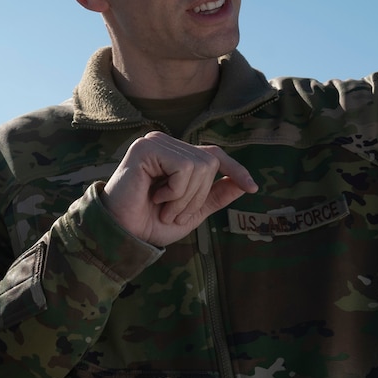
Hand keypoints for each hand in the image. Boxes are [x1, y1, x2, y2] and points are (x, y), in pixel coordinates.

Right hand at [103, 132, 257, 247]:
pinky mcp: (147, 148)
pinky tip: (155, 197)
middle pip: (210, 163)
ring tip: (163, 207)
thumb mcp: (192, 212)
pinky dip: (175, 191)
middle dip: (197, 197)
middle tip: (172, 213)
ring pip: (200, 166)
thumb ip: (215, 196)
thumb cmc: (150, 223)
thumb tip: (244, 184)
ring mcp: (156, 142)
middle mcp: (167, 144)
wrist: (123, 235)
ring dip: (185, 198)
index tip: (253, 188)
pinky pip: (184, 168)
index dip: (236, 169)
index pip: (215, 154)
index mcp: (176, 156)